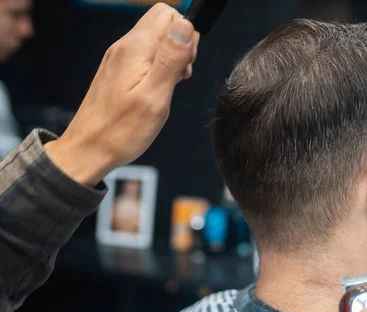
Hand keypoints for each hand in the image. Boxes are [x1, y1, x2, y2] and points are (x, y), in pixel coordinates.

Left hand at [45, 4, 199, 185]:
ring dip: (171, 58)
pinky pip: (146, 55)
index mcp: (135, 49)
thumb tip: (185, 26)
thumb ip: (171, 58)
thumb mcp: (155, 96)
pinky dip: (158, 68)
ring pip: (156, 39)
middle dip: (181, 45)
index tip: (185, 65)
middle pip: (163, 22)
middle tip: (179, 76)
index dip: (187, 37)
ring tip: (168, 86)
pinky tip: (157, 91)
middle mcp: (124, 47)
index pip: (170, 15)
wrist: (88, 150)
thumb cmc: (121, 131)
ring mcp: (119, 58)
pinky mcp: (118, 70)